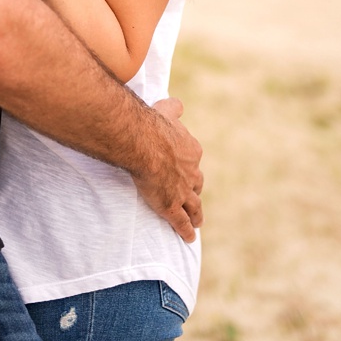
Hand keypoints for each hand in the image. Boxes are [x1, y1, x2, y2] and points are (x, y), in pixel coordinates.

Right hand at [131, 97, 204, 242]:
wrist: (143, 143)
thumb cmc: (151, 125)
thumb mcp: (165, 111)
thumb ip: (172, 108)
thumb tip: (177, 103)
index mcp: (190, 150)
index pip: (192, 160)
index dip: (188, 165)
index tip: (184, 168)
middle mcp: (191, 172)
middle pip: (196, 184)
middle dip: (194, 190)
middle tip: (192, 195)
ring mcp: (182, 191)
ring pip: (193, 206)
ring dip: (195, 214)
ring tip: (197, 221)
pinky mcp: (171, 206)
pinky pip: (180, 222)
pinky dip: (185, 230)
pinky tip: (189, 238)